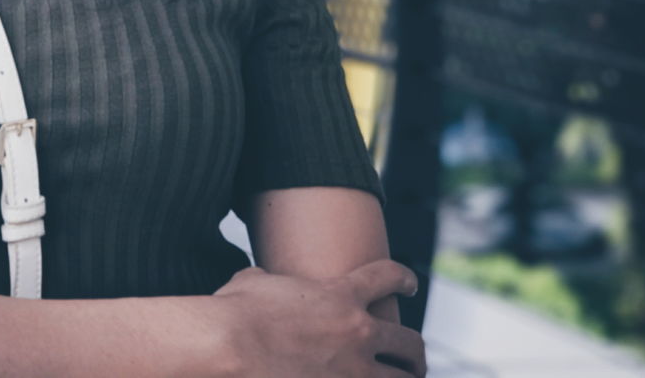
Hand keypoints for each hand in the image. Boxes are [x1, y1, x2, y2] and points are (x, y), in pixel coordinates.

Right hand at [212, 259, 425, 376]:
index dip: (404, 279)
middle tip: (412, 357)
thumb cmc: (236, 312)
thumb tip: (259, 279)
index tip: (409, 286)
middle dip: (415, 352)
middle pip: (410, 342)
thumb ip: (268, 279)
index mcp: (340, 295)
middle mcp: (357, 332)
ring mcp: (353, 371)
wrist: (230, 347)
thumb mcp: (254, 281)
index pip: (388, 277)